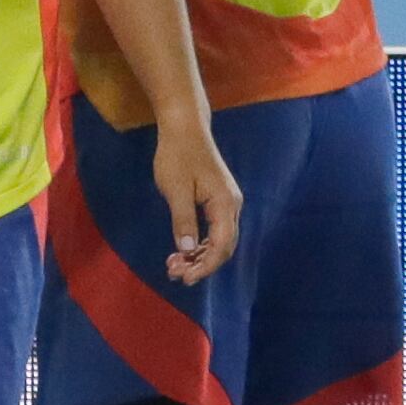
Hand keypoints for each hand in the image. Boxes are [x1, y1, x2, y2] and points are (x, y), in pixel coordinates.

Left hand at [151, 113, 242, 285]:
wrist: (184, 126)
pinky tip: (182, 250)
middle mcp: (232, 205)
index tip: (186, 278)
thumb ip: (183, 219)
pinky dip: (199, 243)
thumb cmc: (178, 154)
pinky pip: (214, 230)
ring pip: (219, 240)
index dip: (205, 266)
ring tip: (174, 265)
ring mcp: (226, 202)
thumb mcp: (176, 189)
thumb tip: (186, 249)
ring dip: (199, 256)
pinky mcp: (218, 199)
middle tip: (174, 273)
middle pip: (223, 246)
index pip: (222, 245)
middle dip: (201, 264)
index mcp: (225, 203)